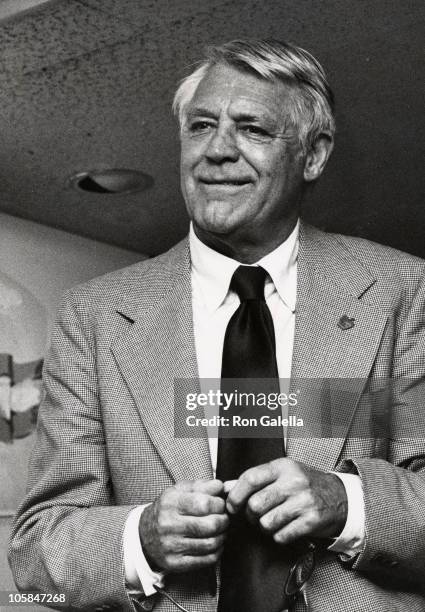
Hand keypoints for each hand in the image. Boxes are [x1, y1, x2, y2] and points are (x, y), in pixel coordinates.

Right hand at [139, 479, 228, 572]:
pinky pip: (207, 560)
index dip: (219, 504)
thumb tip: (221, 486)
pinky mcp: (175, 563)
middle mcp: (169, 525)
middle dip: (224, 520)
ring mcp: (171, 546)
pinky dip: (217, 551)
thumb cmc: (167, 509)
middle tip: (224, 517)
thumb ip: (201, 486)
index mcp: (171, 503)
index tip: (221, 504)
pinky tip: (215, 543)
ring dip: (222, 536)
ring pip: (211, 543)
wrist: (144, 535)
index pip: (204, 504)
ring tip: (220, 530)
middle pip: (210, 525)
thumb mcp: (179, 491)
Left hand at [226, 458, 346, 544]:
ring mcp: (304, 501)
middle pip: (255, 504)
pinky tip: (285, 529)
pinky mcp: (312, 520)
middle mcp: (293, 481)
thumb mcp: (282, 474)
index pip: (250, 478)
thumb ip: (255, 479)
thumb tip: (226, 487)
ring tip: (272, 521)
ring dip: (265, 527)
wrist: (340, 497)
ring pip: (266, 522)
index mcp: (282, 467)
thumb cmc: (305, 484)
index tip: (231, 506)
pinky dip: (279, 536)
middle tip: (256, 516)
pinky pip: (282, 535)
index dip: (235, 495)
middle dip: (250, 516)